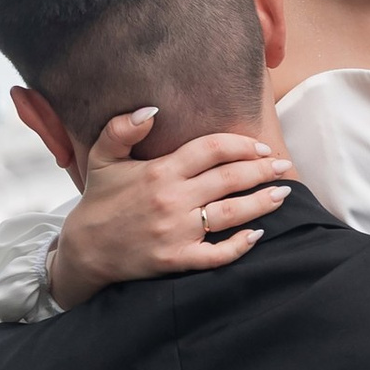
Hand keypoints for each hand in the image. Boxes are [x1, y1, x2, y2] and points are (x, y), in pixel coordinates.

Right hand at [47, 121, 297, 305]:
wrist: (85, 251)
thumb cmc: (99, 202)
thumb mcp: (103, 157)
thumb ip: (122, 128)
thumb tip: (151, 109)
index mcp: (159, 170)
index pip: (211, 149)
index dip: (241, 145)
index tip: (261, 147)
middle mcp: (172, 199)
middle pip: (230, 179)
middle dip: (263, 170)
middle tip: (284, 166)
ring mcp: (177, 231)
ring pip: (231, 214)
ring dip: (262, 202)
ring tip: (283, 194)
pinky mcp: (178, 259)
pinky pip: (217, 255)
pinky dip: (240, 246)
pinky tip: (258, 235)